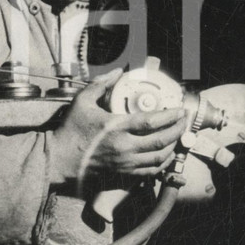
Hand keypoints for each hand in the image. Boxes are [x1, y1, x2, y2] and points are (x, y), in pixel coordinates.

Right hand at [49, 67, 187, 182]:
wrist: (60, 159)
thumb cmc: (70, 130)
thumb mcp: (82, 101)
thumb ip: (100, 84)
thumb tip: (117, 72)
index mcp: (115, 127)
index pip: (151, 122)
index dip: (169, 115)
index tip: (179, 109)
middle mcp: (124, 146)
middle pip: (161, 140)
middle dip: (177, 129)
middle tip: (183, 120)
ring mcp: (125, 162)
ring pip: (159, 157)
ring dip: (173, 145)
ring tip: (178, 134)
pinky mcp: (124, 172)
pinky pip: (150, 170)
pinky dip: (163, 162)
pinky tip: (167, 153)